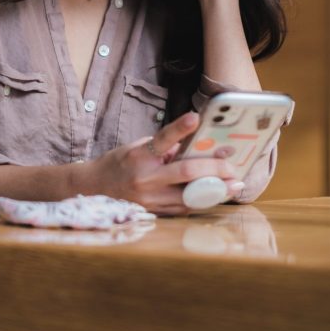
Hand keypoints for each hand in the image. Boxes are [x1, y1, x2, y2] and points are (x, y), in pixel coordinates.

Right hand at [85, 112, 243, 215]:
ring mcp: (150, 199)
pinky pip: (184, 208)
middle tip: (232, 166)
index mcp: (140, 156)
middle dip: (213, 169)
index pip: (162, 138)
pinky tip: (216, 195)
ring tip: (234, 185)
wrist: (94, 189)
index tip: (195, 117)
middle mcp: (145, 178)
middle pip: (185, 172)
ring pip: (189, 196)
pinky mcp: (155, 213)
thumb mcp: (137, 147)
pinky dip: (201, 200)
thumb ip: (164, 147)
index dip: (179, 128)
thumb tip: (195, 145)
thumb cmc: (120, 163)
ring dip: (215, 190)